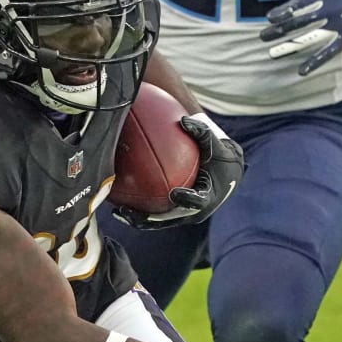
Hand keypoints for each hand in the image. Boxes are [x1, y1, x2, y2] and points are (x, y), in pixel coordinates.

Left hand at [112, 113, 243, 229]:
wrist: (224, 172)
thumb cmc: (219, 156)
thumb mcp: (214, 144)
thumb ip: (200, 132)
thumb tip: (183, 120)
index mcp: (208, 198)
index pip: (197, 202)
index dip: (186, 200)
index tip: (174, 193)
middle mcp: (193, 212)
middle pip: (170, 219)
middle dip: (150, 219)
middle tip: (132, 210)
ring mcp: (182, 216)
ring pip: (158, 222)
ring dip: (138, 219)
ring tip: (117, 211)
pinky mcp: (173, 214)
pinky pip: (154, 214)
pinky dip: (138, 210)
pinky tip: (119, 201)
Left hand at [260, 0, 341, 75]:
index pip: (300, 4)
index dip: (285, 10)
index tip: (269, 18)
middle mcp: (327, 10)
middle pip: (301, 21)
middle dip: (282, 29)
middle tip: (263, 37)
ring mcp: (337, 24)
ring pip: (310, 37)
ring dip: (291, 46)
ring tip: (272, 54)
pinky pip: (329, 50)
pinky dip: (315, 61)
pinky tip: (301, 71)